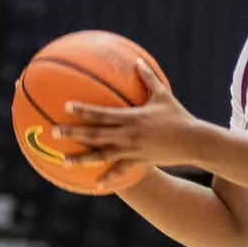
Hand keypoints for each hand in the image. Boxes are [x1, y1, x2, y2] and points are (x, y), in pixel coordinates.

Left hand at [55, 61, 202, 183]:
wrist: (194, 141)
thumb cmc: (179, 116)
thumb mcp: (163, 95)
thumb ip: (149, 78)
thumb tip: (138, 61)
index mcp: (131, 117)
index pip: (102, 113)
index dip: (83, 110)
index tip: (66, 106)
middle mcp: (128, 135)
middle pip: (95, 134)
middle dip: (73, 133)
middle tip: (54, 131)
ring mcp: (132, 150)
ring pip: (102, 155)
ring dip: (82, 158)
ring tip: (64, 160)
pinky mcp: (139, 161)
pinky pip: (120, 171)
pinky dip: (108, 178)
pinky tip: (95, 185)